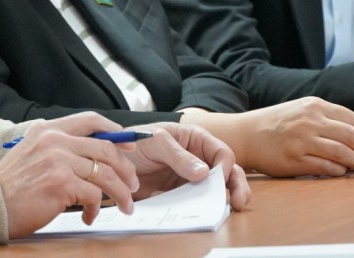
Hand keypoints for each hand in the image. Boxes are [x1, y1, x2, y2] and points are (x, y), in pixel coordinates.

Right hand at [0, 112, 140, 237]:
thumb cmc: (12, 185)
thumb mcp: (32, 152)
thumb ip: (59, 147)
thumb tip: (95, 156)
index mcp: (48, 129)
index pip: (91, 120)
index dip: (116, 132)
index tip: (130, 147)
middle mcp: (55, 140)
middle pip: (106, 148)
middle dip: (127, 169)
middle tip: (133, 185)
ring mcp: (59, 160)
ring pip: (107, 173)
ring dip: (121, 193)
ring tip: (124, 206)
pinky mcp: (61, 183)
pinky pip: (94, 195)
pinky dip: (97, 208)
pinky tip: (89, 216)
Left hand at [122, 122, 250, 210]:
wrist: (114, 160)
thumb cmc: (136, 140)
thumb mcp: (157, 142)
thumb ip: (179, 156)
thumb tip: (205, 173)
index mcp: (197, 140)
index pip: (221, 153)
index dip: (225, 166)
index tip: (220, 178)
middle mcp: (199, 159)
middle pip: (227, 173)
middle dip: (237, 186)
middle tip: (239, 202)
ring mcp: (191, 178)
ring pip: (214, 191)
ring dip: (221, 201)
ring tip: (226, 211)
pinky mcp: (181, 194)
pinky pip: (194, 203)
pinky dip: (197, 209)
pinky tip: (193, 212)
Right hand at [182, 97, 353, 176]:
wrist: (246, 135)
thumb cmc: (275, 124)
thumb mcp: (301, 109)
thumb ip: (327, 117)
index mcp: (314, 106)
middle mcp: (310, 121)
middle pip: (353, 137)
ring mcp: (303, 140)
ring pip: (344, 153)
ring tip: (352, 164)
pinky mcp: (296, 160)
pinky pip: (329, 168)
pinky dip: (339, 171)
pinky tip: (338, 170)